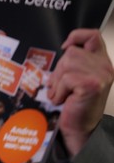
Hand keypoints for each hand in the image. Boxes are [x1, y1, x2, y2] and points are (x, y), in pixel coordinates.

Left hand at [47, 29, 113, 155]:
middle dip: (59, 70)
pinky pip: (65, 79)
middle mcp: (105, 66)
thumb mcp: (75, 78)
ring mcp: (100, 75)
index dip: (77, 35)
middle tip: (59, 86)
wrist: (80, 127)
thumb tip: (62, 49)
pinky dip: (58, 91)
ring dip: (57, 82)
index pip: (93, 35)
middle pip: (71, 52)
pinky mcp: (92, 85)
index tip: (65, 46)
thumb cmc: (76, 103)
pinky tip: (62, 100)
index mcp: (101, 62)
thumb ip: (72, 63)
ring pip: (66, 64)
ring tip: (62, 93)